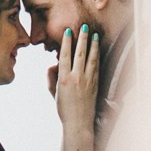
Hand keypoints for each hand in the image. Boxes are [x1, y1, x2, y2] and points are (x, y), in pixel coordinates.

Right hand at [55, 26, 100, 150]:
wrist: (79, 123)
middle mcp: (76, 78)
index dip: (66, 43)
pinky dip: (97, 57)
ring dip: (93, 45)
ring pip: (91, 58)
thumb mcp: (53, 92)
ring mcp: (87, 81)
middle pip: (79, 53)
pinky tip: (98, 50)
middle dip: (82, 38)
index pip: (65, 56)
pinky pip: (96, 67)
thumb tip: (53, 65)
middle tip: (84, 27)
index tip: (68, 32)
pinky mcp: (95, 84)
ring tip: (95, 35)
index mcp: (63, 79)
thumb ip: (51, 77)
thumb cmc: (64, 109)